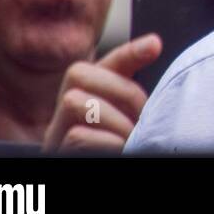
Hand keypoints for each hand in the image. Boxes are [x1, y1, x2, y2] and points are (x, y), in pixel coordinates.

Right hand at [42, 34, 161, 153]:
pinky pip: (78, 135)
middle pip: (78, 74)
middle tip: (139, 118)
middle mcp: (65, 118)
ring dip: (114, 120)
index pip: (98, 65)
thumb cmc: (124, 154)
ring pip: (76, 102)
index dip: (126, 52)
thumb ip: (132, 94)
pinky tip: (120, 152)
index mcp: (86, 106)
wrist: (105, 171)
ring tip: (131, 140)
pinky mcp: (58, 155)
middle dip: (117, 89)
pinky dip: (106, 142)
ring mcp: (57, 138)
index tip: (156, 45)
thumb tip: (153, 42)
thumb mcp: (132, 122)